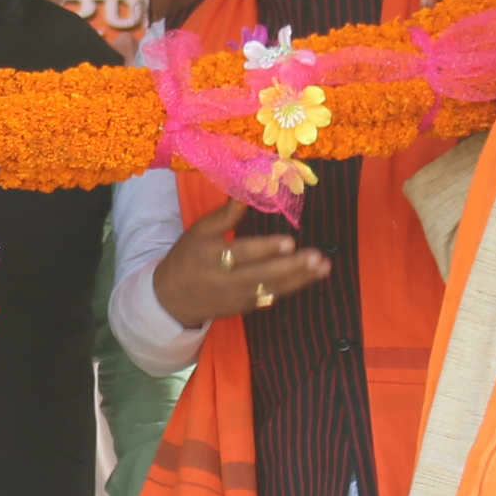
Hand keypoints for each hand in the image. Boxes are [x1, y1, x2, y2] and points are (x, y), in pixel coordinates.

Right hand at [149, 201, 333, 327]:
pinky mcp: (245, 308)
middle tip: (316, 257)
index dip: (266, 249)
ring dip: (301, 278)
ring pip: (272, 288)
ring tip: (324, 267)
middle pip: (262, 274)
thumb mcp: (199, 232)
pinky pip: (271, 297)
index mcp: (211, 257)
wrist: (172, 299)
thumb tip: (249, 187)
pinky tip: (312, 277)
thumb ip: (226, 214)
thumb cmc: (189, 256)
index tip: (289, 242)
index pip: (242, 253)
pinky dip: (292, 288)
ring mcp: (237, 297)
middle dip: (292, 267)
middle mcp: (225, 280)